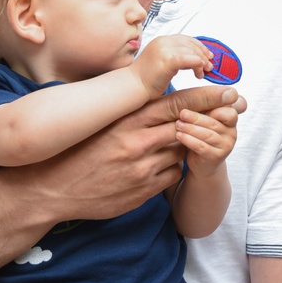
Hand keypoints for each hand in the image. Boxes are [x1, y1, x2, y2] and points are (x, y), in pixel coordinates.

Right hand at [14, 85, 242, 222]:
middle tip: (232, 110)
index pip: (177, 102)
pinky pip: (172, 175)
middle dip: (212, 117)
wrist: (49, 189)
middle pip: (188, 125)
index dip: (207, 96)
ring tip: (190, 136)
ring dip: (188, 143)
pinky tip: (163, 162)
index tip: (228, 89)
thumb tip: (158, 91)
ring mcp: (142, 169)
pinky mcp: (142, 192)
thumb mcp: (101, 120)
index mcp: (128, 119)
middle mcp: (138, 142)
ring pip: (182, 151)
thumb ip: (130, 108)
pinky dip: (173, 167)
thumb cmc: (74, 148)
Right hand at [130, 35, 213, 97]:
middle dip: (203, 55)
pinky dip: (198, 66)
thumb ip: (176, 55)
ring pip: (193, 52)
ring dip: (202, 62)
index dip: (200, 47)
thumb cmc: (147, 79)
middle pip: (191, 44)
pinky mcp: (168, 60)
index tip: (208, 56)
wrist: (133, 86)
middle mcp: (163, 42)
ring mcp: (165, 50)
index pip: (186, 39)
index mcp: (162, 40)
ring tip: (203, 73)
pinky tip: (198, 74)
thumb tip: (196, 58)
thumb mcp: (162, 61)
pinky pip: (190, 59)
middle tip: (209, 66)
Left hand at [176, 99, 239, 176]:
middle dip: (196, 117)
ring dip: (191, 128)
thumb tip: (191, 94)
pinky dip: (189, 140)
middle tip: (182, 113)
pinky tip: (179, 135)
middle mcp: (232, 133)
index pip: (228, 111)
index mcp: (230, 120)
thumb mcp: (205, 119)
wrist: (202, 163)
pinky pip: (202, 147)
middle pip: (214, 122)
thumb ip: (205, 108)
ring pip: (208, 134)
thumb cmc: (202, 136)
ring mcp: (226, 146)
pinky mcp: (216, 157)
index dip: (214, 107)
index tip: (197, 105)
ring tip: (178, 124)